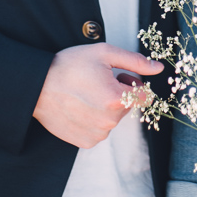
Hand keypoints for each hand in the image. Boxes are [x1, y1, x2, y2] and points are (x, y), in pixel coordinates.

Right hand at [32, 43, 162, 148]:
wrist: (37, 85)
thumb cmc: (69, 65)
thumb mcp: (104, 53)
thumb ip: (135, 61)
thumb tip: (159, 68)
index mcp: (116, 99)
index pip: (144, 96)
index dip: (134, 82)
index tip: (120, 76)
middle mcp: (109, 121)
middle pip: (128, 107)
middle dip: (120, 94)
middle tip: (98, 81)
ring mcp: (97, 134)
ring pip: (114, 119)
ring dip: (106, 107)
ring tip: (85, 93)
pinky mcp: (85, 142)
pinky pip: (100, 131)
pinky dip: (94, 120)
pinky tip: (79, 107)